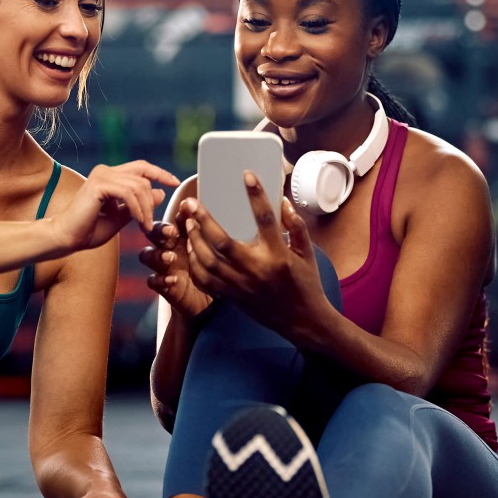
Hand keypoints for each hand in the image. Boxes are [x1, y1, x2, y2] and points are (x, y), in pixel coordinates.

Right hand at [50, 161, 177, 254]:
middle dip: (152, 200)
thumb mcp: (120, 218)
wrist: (65, 239)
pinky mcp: (98, 185)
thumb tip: (160, 193)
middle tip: (151, 223)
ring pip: (138, 185)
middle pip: (143, 176)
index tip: (175, 183)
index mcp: (109, 176)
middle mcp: (105, 171)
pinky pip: (128, 193)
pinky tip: (139, 222)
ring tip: (145, 226)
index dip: (160, 173)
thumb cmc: (88, 231)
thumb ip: (138, 205)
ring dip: (146, 208)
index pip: (141, 167)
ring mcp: (101, 175)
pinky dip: (138, 208)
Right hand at [139, 220, 213, 319]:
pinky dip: (160, 280)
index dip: (174, 214)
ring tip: (171, 258)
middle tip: (171, 232)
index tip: (182, 213)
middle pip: (152, 233)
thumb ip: (203, 229)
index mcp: (179, 236)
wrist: (209, 299)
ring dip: (157, 255)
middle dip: (159, 231)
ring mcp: (163, 267)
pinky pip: (153, 281)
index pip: (171, 219)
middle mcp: (168, 248)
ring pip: (147, 255)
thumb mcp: (211, 249)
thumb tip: (199, 205)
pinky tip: (173, 280)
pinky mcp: (163, 287)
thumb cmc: (210, 269)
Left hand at [180, 171, 330, 342]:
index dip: (257, 195)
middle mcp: (257, 270)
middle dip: (204, 219)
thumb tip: (282, 202)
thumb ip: (296, 226)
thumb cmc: (307, 284)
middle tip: (192, 202)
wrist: (303, 322)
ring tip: (189, 222)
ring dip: (195, 239)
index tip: (247, 176)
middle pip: (223, 241)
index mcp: (278, 256)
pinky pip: (206, 280)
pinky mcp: (233, 297)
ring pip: (208, 261)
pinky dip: (195, 264)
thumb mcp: (307, 253)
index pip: (266, 219)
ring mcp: (242, 285)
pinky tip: (191, 249)